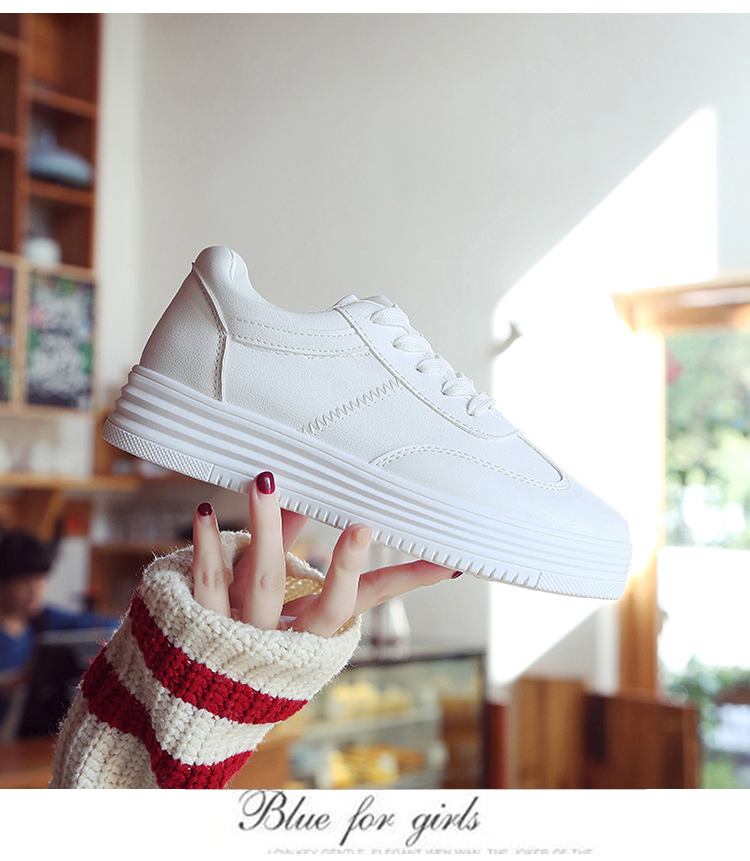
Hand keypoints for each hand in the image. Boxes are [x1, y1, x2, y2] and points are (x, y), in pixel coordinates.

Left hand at [192, 470, 460, 636]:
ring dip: (267, 528)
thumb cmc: (258, 644)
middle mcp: (283, 638)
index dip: (387, 582)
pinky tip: (205, 511)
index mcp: (313, 636)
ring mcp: (242, 631)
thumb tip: (345, 517)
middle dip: (343, 563)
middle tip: (361, 524)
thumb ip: (318, 568)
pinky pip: (207, 584)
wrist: (195, 701)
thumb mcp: (293, 611)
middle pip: (321, 602)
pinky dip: (207, 546)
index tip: (423, 554)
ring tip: (267, 480)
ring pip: (262, 581)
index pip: (356, 605)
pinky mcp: (201, 624)